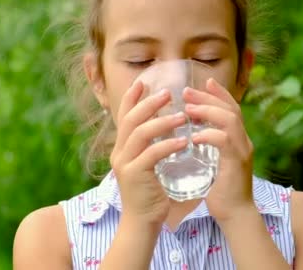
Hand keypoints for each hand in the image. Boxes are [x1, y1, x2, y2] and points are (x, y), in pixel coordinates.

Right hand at [110, 81, 187, 226]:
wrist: (142, 222)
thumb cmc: (150, 192)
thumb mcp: (148, 164)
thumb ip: (151, 145)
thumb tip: (167, 124)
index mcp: (122, 148)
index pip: (123, 116)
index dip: (132, 98)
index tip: (144, 81)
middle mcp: (119, 152)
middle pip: (131, 119)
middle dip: (149, 103)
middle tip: (168, 93)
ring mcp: (125, 164)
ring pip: (140, 133)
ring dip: (162, 122)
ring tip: (182, 117)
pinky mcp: (134, 176)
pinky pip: (151, 154)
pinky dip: (168, 145)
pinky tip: (183, 142)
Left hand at [183, 78, 256, 221]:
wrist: (235, 214)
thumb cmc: (220, 190)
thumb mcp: (213, 162)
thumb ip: (208, 147)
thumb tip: (191, 133)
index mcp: (238, 139)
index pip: (231, 108)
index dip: (219, 93)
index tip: (204, 82)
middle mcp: (244, 141)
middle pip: (230, 109)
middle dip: (208, 97)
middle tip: (187, 91)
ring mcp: (242, 151)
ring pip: (230, 120)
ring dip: (208, 111)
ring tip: (188, 108)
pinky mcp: (237, 163)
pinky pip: (225, 141)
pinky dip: (209, 135)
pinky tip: (194, 136)